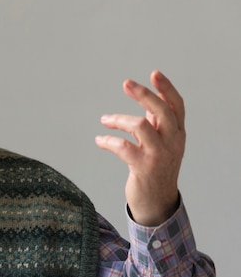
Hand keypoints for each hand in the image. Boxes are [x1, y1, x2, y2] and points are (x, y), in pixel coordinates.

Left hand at [95, 70, 184, 225]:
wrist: (156, 203)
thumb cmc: (156, 171)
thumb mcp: (161, 145)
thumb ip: (156, 125)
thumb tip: (147, 103)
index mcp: (178, 134)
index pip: (177, 106)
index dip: (166, 88)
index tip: (154, 73)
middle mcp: (172, 142)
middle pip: (161, 111)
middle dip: (143, 94)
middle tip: (126, 83)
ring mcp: (158, 155)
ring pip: (140, 126)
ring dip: (119, 120)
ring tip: (104, 120)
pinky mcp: (143, 168)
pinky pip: (123, 147)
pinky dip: (108, 141)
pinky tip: (99, 140)